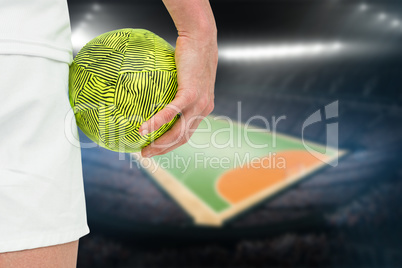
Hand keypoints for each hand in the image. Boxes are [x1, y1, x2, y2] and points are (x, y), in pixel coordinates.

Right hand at [139, 28, 217, 157]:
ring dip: (161, 143)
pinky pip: (171, 112)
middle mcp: (204, 108)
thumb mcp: (185, 75)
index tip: (156, 148)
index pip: (188, 132)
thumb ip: (176, 87)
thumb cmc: (191, 53)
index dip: (172, 144)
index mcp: (203, 107)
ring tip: (144, 149)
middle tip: (146, 154)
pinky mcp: (191, 93)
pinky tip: (144, 129)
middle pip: (183, 137)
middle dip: (164, 149)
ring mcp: (199, 103)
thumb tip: (155, 90)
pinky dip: (157, 122)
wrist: (201, 38)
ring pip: (179, 131)